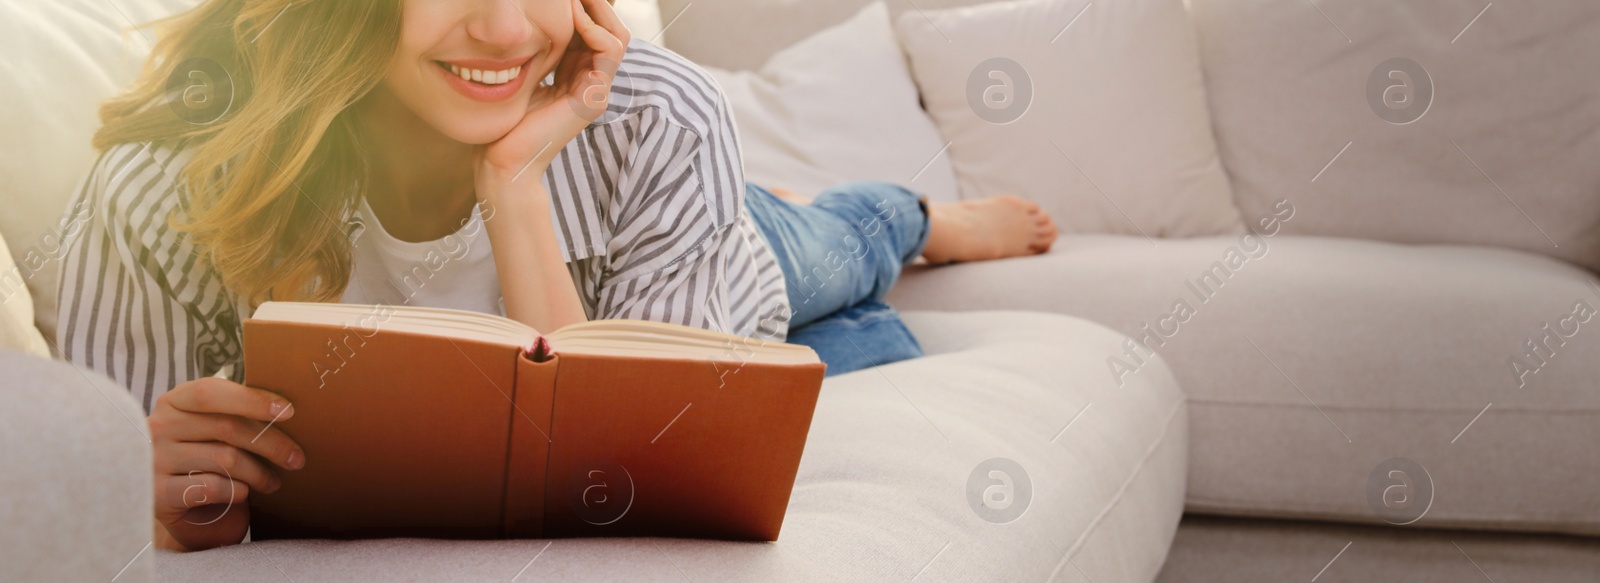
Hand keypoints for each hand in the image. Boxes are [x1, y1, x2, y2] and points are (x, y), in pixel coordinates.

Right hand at [148, 377, 303, 550]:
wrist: (180, 512)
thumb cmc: (206, 461)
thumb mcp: (215, 431)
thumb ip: (236, 414)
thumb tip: (285, 408)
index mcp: (173, 402)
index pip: (209, 392)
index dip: (251, 399)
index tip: (289, 411)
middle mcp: (158, 427)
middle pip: (226, 427)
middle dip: (271, 444)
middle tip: (296, 459)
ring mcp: (154, 460)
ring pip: (225, 459)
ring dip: (259, 473)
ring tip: (274, 482)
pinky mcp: (158, 494)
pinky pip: (212, 487)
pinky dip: (237, 491)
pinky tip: (244, 493)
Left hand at [477, 0, 631, 185]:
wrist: (503, 161)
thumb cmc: (505, 122)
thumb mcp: (524, 73)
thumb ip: (538, 49)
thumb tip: (538, 15)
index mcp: (577, 75)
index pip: (595, 31)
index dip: (583, 8)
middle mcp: (592, 82)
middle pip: (612, 30)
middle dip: (595, 4)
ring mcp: (596, 90)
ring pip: (617, 36)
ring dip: (596, 11)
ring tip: (571, 0)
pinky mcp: (593, 97)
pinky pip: (608, 51)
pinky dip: (593, 28)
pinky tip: (571, 19)